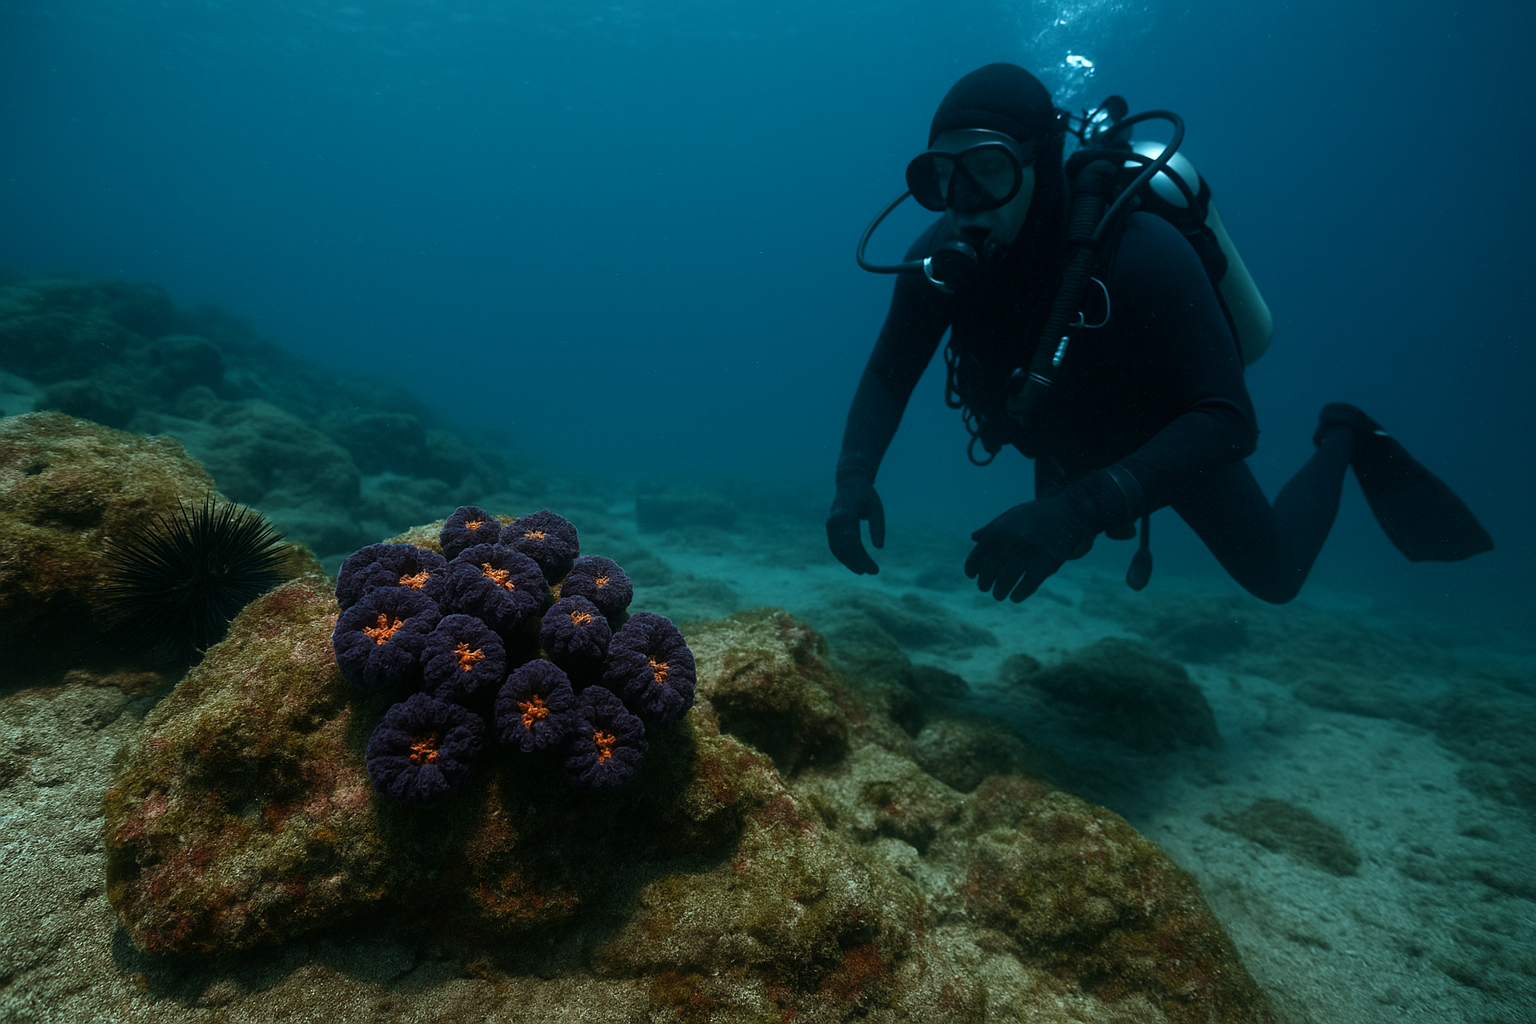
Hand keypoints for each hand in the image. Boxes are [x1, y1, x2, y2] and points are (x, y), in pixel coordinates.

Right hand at [827, 478, 884, 574]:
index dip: (862, 558)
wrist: (850, 485)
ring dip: (850, 562)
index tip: (873, 568)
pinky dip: (844, 557)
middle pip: (844, 548)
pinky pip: (835, 547)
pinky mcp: (831, 530)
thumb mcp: (877, 509)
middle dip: (857, 563)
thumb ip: (878, 527)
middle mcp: (834, 521)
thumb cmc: (866, 497)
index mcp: (845, 515)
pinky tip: (855, 564)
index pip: (852, 542)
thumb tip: (879, 547)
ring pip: (837, 550)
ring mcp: (830, 526)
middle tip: (873, 572)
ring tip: (864, 571)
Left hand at [964, 488, 1101, 601]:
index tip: (972, 575)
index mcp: (998, 531)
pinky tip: (1015, 597)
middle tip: (985, 588)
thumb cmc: (1035, 516)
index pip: (978, 555)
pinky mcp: (1045, 564)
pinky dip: (1019, 594)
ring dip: (1000, 591)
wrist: (1067, 512)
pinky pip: (1027, 585)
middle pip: (990, 570)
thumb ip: (992, 528)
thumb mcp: (1010, 516)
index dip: (972, 568)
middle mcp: (1010, 542)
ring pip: (1006, 580)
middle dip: (985, 582)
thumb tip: (973, 538)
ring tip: (999, 595)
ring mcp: (1027, 553)